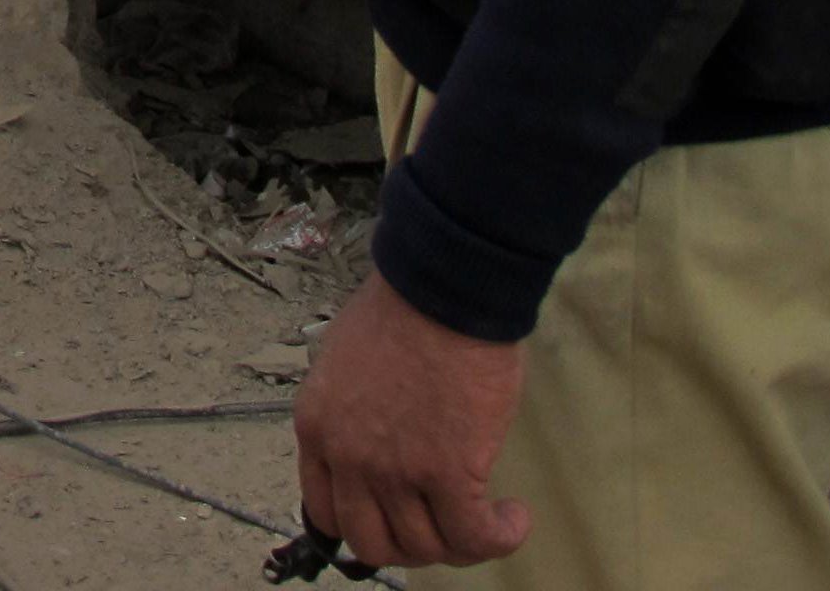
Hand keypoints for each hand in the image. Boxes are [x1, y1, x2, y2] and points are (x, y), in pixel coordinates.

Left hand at [294, 269, 531, 571]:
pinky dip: (496, 539)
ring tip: (484, 520)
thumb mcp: (347, 356)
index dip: (362, 522)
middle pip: (372, 542)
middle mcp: (349, 459)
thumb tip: (379, 433)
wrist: (445, 283)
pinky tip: (511, 521)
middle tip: (438, 524)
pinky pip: (471, 537)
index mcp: (318, 427)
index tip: (391, 516)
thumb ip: (352, 407)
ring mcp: (396, 472)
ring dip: (456, 544)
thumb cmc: (407, 301)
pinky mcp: (449, 474)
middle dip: (408, 543)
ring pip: (423, 547)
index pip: (325, 511)